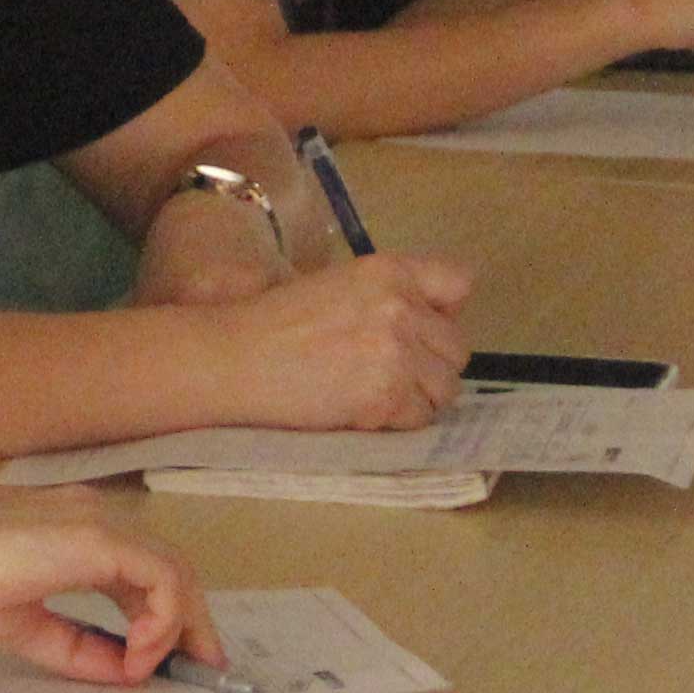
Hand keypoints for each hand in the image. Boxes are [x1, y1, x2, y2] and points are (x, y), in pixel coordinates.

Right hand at [0, 497, 222, 686]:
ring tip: (166, 669)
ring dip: (180, 625)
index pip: (140, 569)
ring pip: (172, 569)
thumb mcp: (27, 630)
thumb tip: (124, 672)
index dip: (164, 614)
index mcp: (71, 529)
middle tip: (203, 670)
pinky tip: (138, 656)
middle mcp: (93, 515)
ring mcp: (97, 521)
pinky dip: (160, 621)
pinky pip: (158, 579)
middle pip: (167, 566)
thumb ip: (78, 648)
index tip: (172, 660)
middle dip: (191, 622)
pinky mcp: (98, 538)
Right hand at [207, 249, 476, 432]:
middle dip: (429, 365)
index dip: (445, 313)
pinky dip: (396, 422)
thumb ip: (386, 298)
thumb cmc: (274, 323)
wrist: (235, 358)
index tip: (422, 331)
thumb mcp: (338, 286)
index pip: (459, 283)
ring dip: (418, 398)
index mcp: (389, 270)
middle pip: (457, 348)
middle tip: (388, 373)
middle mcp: (401, 305)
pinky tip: (360, 411)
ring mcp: (397, 351)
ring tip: (374, 394)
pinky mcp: (387, 394)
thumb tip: (428, 329)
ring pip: (446, 388)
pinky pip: (420, 418)